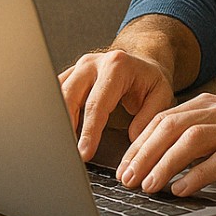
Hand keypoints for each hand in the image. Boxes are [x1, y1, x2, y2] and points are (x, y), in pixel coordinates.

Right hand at [59, 49, 175, 161]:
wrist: (142, 63)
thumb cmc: (149, 80)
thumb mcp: (161, 95)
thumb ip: (149, 116)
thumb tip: (133, 138)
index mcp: (116, 66)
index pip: (96, 104)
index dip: (89, 132)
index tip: (83, 153)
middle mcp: (93, 63)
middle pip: (69, 96)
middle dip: (65, 126)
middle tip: (66, 152)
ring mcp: (79, 67)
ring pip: (57, 93)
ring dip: (56, 119)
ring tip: (60, 144)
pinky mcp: (71, 74)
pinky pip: (55, 91)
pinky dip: (54, 111)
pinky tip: (57, 130)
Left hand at [116, 93, 215, 195]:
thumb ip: (200, 138)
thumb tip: (160, 161)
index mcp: (212, 105)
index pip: (164, 119)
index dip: (139, 143)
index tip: (123, 166)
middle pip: (171, 127)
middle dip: (143, 154)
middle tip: (126, 179)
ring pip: (191, 140)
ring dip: (164, 164)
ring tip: (147, 185)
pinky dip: (197, 175)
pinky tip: (181, 189)